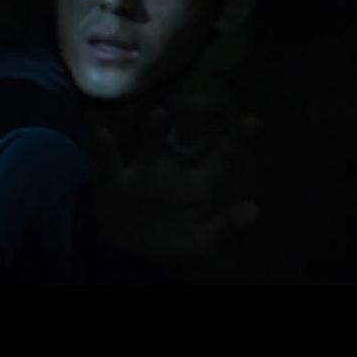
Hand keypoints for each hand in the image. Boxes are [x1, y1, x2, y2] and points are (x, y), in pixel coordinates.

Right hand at [88, 96, 260, 264]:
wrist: (127, 253)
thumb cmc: (169, 239)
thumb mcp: (200, 241)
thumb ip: (225, 225)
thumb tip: (254, 210)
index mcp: (199, 179)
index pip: (221, 155)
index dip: (236, 138)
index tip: (254, 120)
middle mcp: (173, 166)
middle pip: (185, 137)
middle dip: (192, 120)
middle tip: (201, 103)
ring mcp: (144, 168)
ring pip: (150, 142)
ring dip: (154, 128)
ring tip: (159, 114)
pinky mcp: (115, 179)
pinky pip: (110, 161)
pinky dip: (105, 148)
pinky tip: (103, 134)